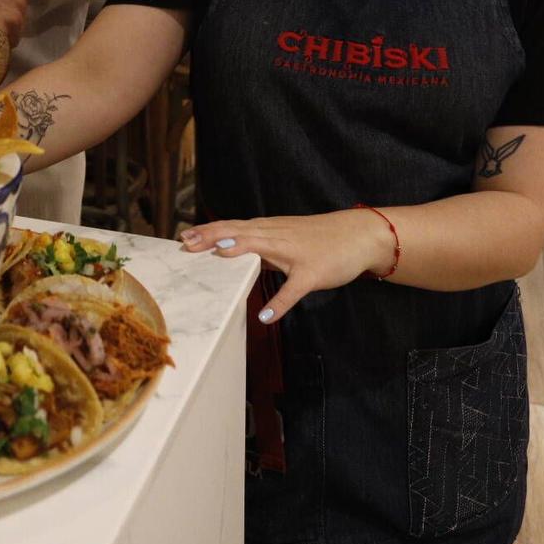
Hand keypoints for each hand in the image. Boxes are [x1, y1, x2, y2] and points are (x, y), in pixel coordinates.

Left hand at [180, 210, 386, 322]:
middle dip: (212, 236)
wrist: (359, 235)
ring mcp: (294, 254)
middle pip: (239, 233)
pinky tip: (264, 316)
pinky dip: (279, 303)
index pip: (233, 227)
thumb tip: (234, 253)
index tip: (184, 236)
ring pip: (262, 248)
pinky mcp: (312, 273)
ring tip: (214, 255)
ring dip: (238, 251)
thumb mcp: (286, 240)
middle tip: (187, 244)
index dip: (209, 230)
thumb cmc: (320, 239)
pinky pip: (293, 289)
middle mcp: (277, 236)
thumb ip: (261, 246)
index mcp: (269, 230)